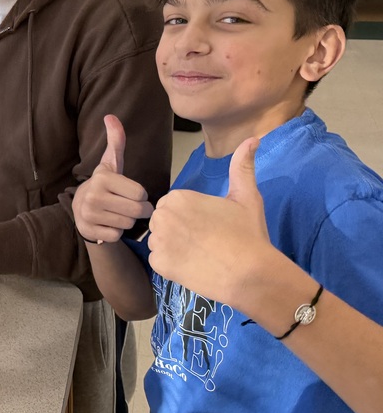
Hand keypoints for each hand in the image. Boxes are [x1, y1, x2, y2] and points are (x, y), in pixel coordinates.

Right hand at [72, 114, 153, 243]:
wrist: (81, 208)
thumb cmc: (105, 185)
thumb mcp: (111, 163)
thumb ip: (116, 141)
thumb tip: (111, 116)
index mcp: (103, 178)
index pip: (141, 194)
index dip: (139, 195)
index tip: (129, 193)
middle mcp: (93, 195)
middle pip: (136, 210)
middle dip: (137, 210)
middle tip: (128, 206)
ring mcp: (89, 214)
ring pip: (128, 224)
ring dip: (127, 221)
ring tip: (117, 213)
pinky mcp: (89, 230)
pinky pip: (117, 235)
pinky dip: (116, 232)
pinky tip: (108, 224)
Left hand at [148, 137, 273, 306]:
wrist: (251, 274)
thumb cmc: (248, 234)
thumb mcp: (247, 196)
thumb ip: (242, 166)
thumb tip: (254, 138)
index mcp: (178, 197)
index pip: (172, 205)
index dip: (190, 217)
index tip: (209, 226)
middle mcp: (162, 216)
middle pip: (162, 221)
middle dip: (178, 230)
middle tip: (205, 241)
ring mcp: (158, 241)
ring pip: (159, 240)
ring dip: (173, 247)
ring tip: (200, 254)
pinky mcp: (158, 264)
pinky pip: (158, 260)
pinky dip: (171, 264)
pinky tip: (192, 266)